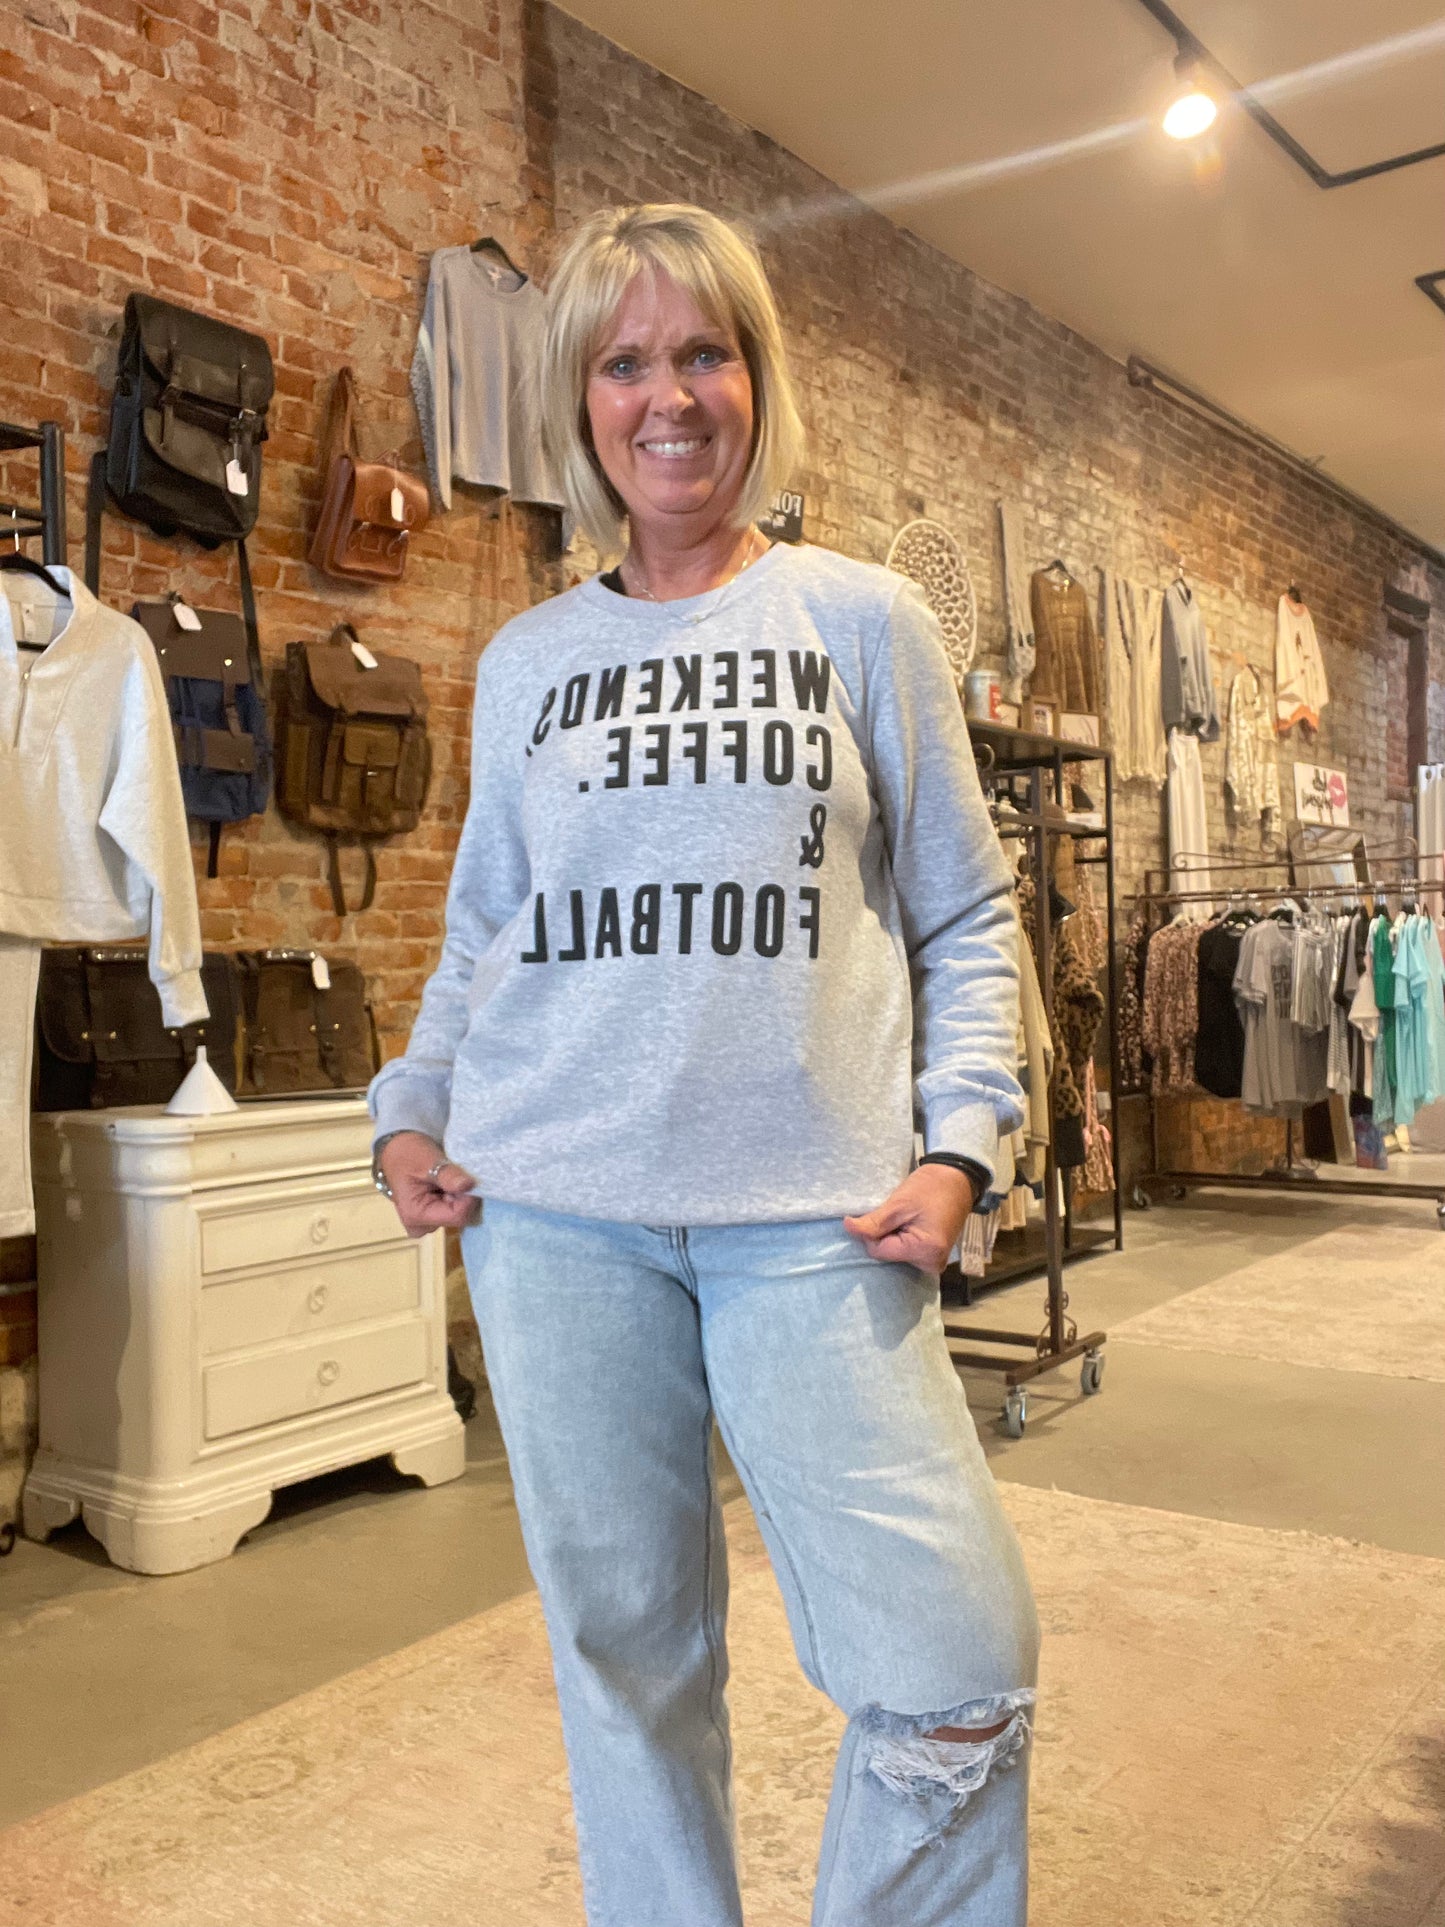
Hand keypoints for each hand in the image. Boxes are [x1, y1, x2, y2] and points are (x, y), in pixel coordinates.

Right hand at [380, 1131, 481, 1237]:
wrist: (397, 1152)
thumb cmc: (409, 1154)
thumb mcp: (428, 1160)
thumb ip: (448, 1174)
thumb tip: (469, 1185)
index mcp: (416, 1215)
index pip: (457, 1216)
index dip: (469, 1197)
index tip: (469, 1178)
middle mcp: (421, 1227)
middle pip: (459, 1218)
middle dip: (464, 1196)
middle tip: (456, 1175)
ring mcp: (427, 1224)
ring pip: (460, 1215)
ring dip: (461, 1196)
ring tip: (450, 1178)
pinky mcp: (433, 1219)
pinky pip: (455, 1212)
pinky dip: (457, 1198)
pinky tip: (449, 1185)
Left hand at [843, 1164, 976, 1272]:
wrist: (956, 1179)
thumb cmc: (931, 1187)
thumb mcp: (899, 1203)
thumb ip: (873, 1222)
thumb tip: (847, 1228)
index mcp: (925, 1252)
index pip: (879, 1252)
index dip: (873, 1232)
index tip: (884, 1213)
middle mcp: (932, 1264)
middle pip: (888, 1255)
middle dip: (885, 1235)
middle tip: (898, 1214)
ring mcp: (934, 1262)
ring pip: (895, 1254)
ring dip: (893, 1237)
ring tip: (907, 1218)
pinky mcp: (933, 1256)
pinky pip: (906, 1253)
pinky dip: (902, 1239)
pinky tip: (909, 1225)